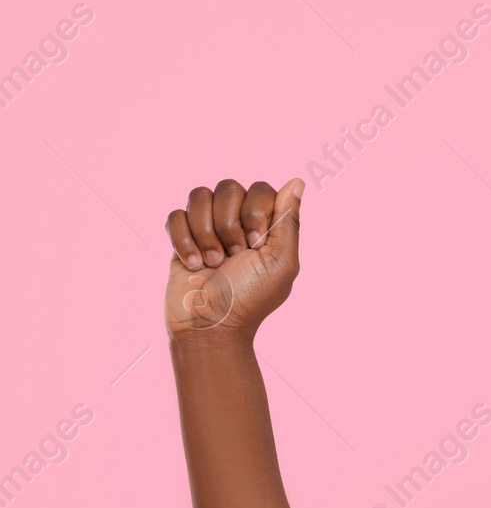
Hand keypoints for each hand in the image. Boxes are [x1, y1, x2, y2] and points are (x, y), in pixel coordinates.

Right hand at [164, 179, 302, 340]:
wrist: (209, 326)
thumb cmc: (250, 299)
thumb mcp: (280, 262)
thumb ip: (288, 221)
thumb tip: (298, 180)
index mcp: (267, 226)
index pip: (261, 189)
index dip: (255, 211)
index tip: (257, 243)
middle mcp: (238, 222)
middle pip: (229, 187)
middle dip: (229, 224)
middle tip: (234, 256)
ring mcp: (208, 228)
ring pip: (199, 195)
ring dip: (205, 232)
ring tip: (213, 262)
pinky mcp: (182, 238)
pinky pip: (176, 215)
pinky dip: (183, 240)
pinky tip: (193, 264)